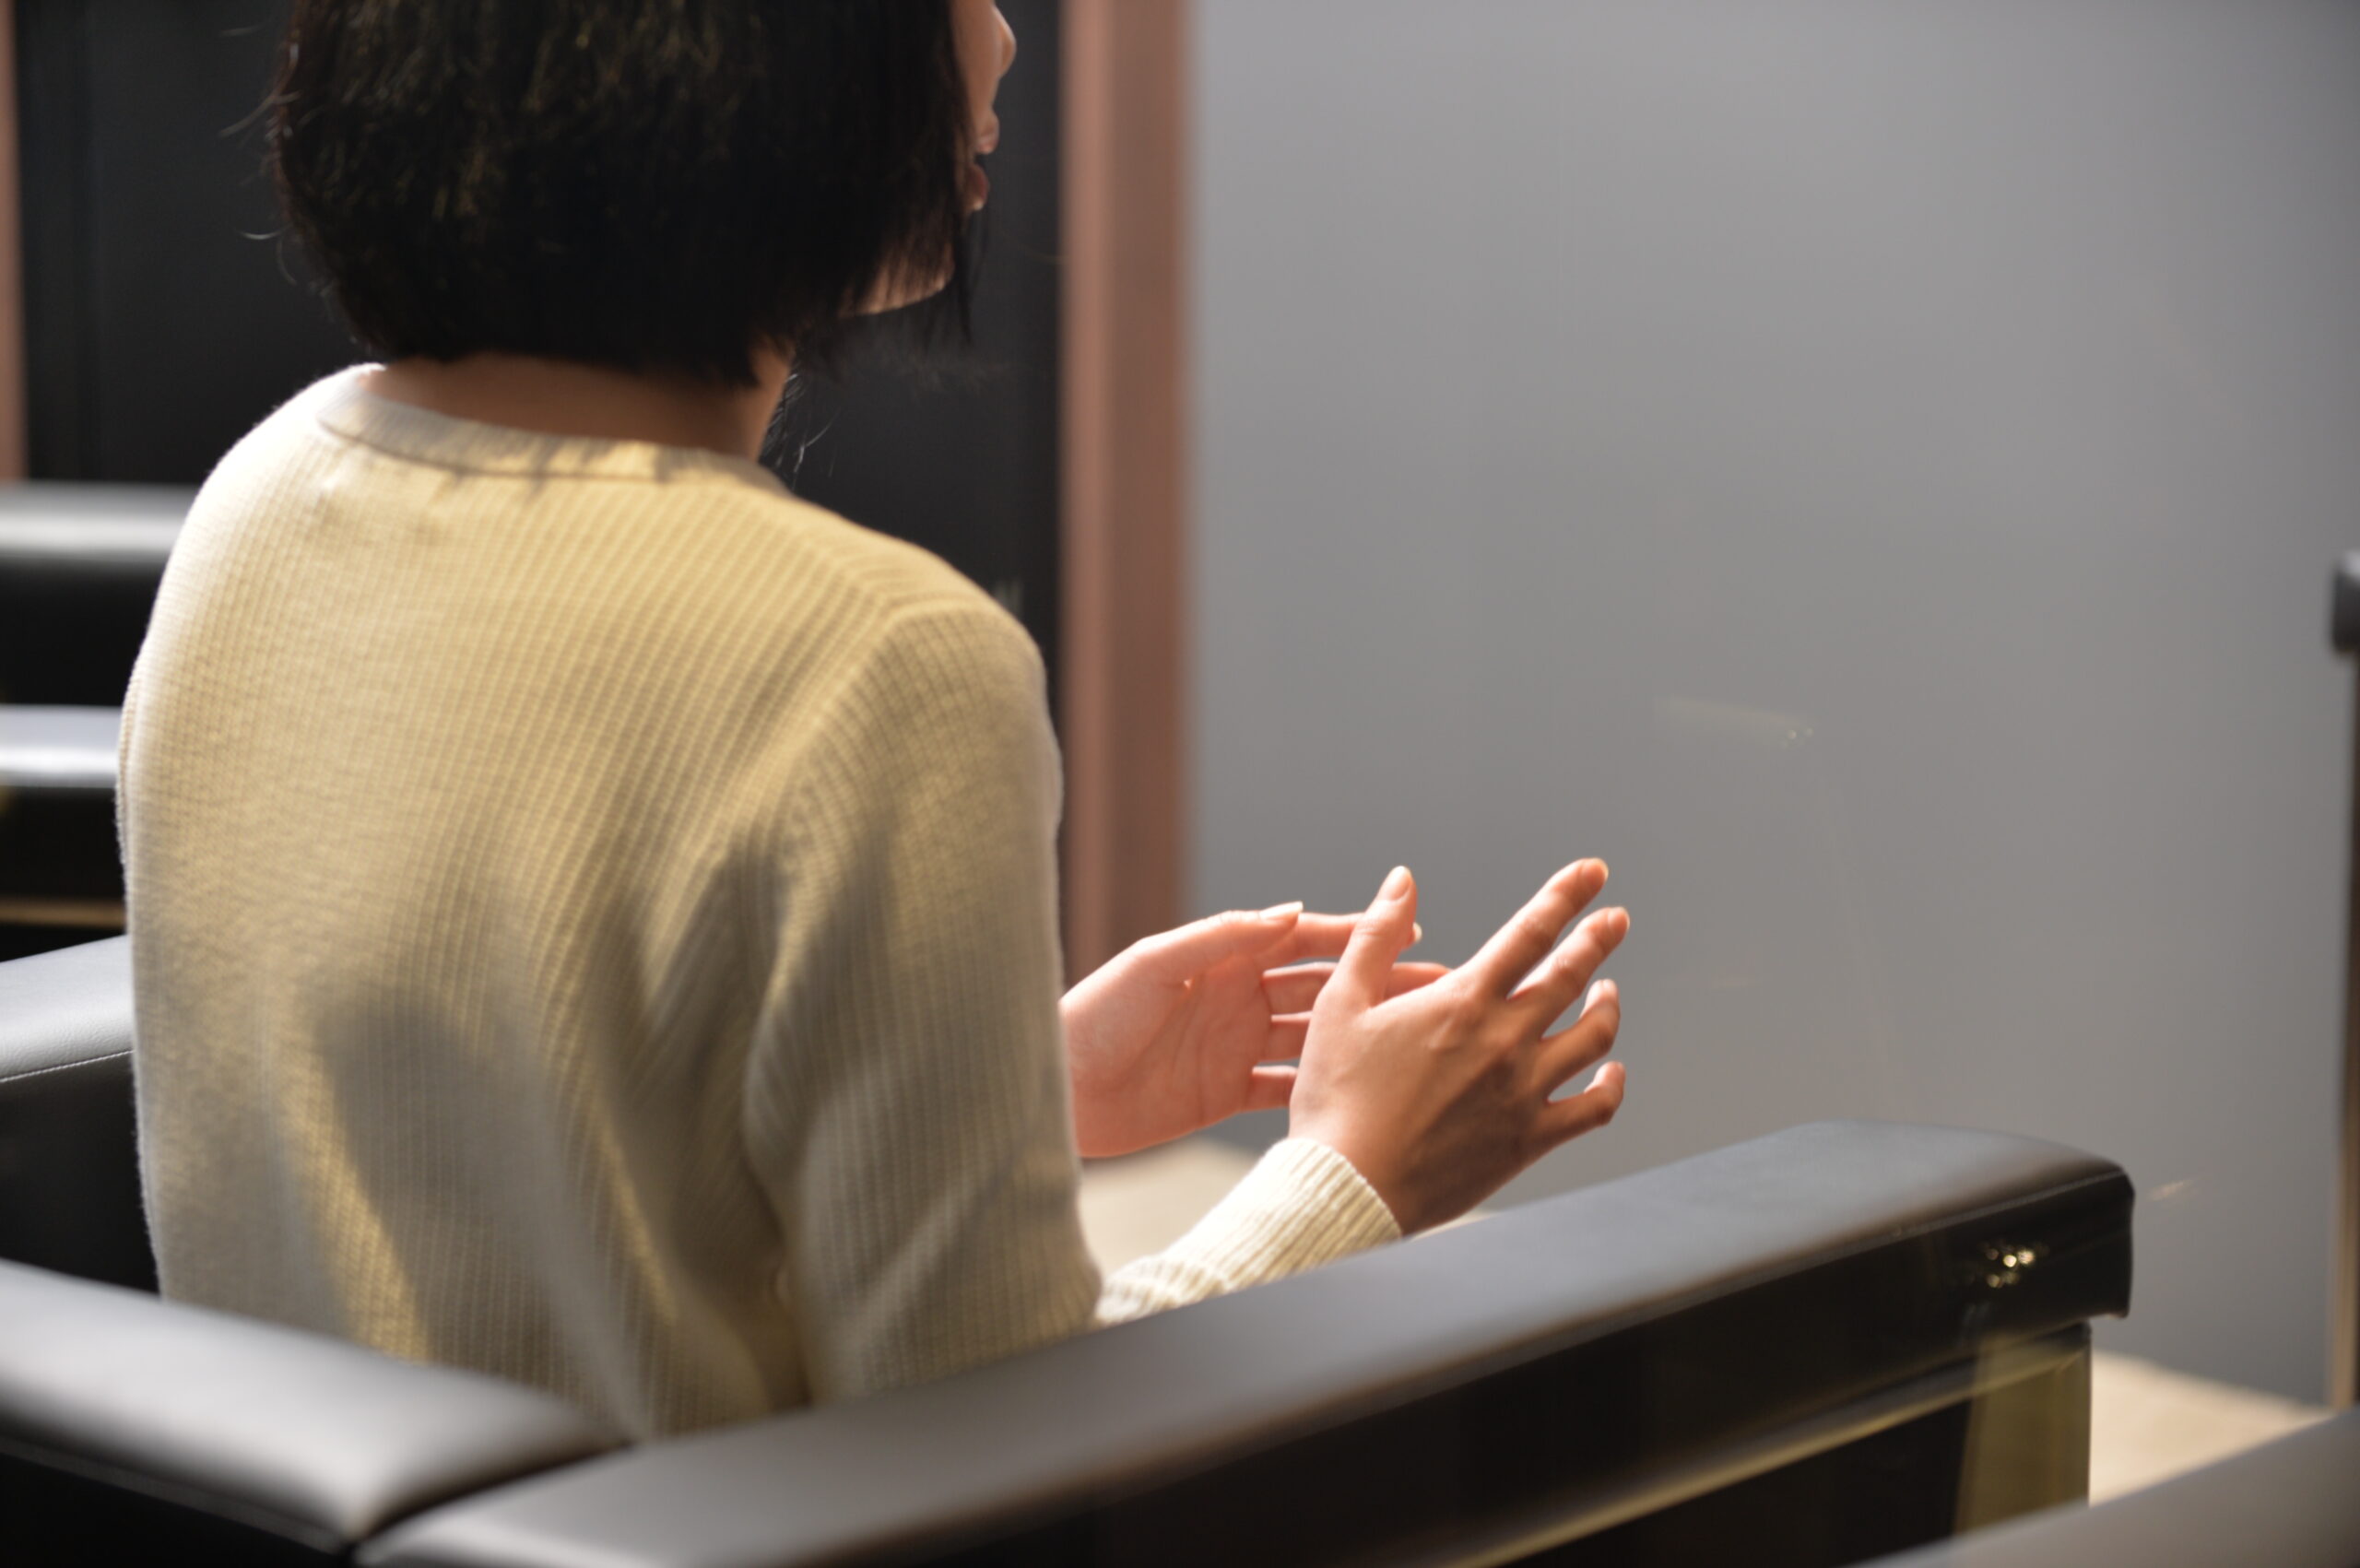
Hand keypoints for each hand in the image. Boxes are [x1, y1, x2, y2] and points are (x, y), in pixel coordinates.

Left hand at [1063, 906, 1450, 1158]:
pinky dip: (1321, 1086)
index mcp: (1222, 958)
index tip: (1406, 928)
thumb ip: (1221, 936)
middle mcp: (1235, 998)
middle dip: (1373, 985)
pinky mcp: (1223, 1094)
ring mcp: (1233, 1047)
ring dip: (1359, 1035)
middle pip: (1319, 988)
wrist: (1053, 1086)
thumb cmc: (1093, 1015)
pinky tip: (1362, 1091)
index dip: (1353, 936)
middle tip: (1432, 987)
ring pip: (1312, 1037)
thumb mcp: (1155, 965)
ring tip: (1412, 1038)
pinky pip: (1284, 1088)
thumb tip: (1290, 910)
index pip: (1301, 940)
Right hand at [1288, 862, 1628, 1233]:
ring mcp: (1524, 1092)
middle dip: (1597, 940)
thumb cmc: (1336, 1097)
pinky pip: (1594, 1108)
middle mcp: (1505, 1041)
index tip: (1594, 873)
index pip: (1530, 932)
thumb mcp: (1340, 1004)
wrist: (1350, 1185)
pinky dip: (1612, 1084)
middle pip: (1571, 976)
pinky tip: (1612, 1070)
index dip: (1566, 896)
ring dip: (1607, 1005)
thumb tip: (1403, 881)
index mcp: (1462, 1002)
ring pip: (1593, 1037)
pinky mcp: (1530, 1140)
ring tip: (1607, 990)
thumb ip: (1376, 936)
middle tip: (1615, 920)